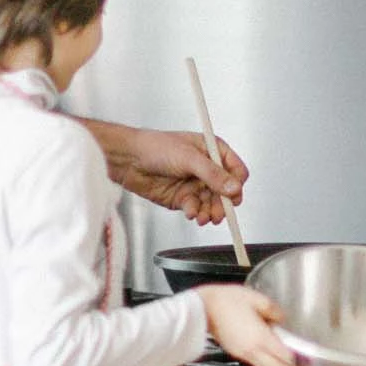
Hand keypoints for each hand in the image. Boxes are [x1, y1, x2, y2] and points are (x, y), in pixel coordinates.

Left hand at [103, 125, 247, 226]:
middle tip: (218, 214)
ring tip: (203, 217)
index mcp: (212, 151)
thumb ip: (213, 174)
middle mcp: (206, 169)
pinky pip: (195, 209)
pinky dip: (194, 213)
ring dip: (209, 212)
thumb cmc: (155, 147)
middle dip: (223, 204)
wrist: (128, 160)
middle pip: (226, 192)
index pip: (236, 171)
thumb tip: (235, 188)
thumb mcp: (189, 158)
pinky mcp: (182, 199)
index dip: (237, 185)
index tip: (233, 196)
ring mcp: (194, 185)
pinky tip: (190, 213)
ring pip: (212, 204)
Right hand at [200, 285, 304, 365]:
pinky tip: (275, 357)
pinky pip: (258, 364)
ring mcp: (244, 354)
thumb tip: (281, 318)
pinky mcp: (237, 353)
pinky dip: (271, 365)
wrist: (201, 309)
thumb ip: (274, 310)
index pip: (286, 359)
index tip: (310, 363)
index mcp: (259, 338)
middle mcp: (253, 351)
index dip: (300, 364)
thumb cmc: (224, 300)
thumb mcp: (255, 298)